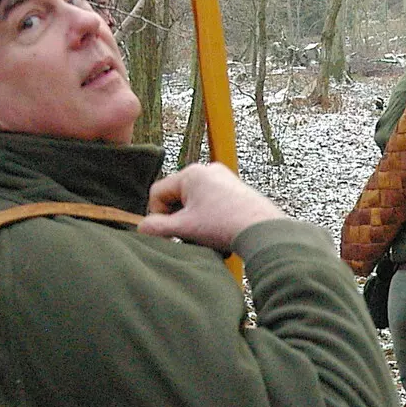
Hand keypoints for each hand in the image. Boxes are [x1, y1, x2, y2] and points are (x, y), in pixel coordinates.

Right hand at [139, 162, 286, 251]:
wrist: (263, 231)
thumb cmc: (224, 225)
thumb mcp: (184, 228)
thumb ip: (156, 228)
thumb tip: (142, 228)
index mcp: (191, 173)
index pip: (158, 192)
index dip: (157, 215)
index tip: (168, 233)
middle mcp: (208, 170)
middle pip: (177, 197)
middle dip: (179, 219)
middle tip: (188, 237)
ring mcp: (225, 179)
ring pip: (195, 203)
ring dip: (195, 222)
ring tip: (207, 237)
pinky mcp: (237, 191)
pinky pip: (212, 204)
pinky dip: (210, 220)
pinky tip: (219, 234)